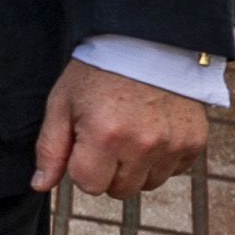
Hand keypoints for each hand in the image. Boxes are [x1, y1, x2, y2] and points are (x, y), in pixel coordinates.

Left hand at [32, 57, 213, 198]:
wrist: (147, 44)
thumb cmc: (98, 73)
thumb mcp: (62, 103)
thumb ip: (50, 149)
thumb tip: (40, 185)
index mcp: (105, 136)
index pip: (89, 186)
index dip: (81, 166)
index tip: (85, 141)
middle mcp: (143, 146)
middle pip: (120, 191)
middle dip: (108, 170)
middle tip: (108, 136)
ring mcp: (173, 146)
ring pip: (148, 184)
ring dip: (137, 167)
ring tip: (131, 131)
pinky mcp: (195, 143)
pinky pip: (174, 171)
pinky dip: (162, 158)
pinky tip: (153, 130)